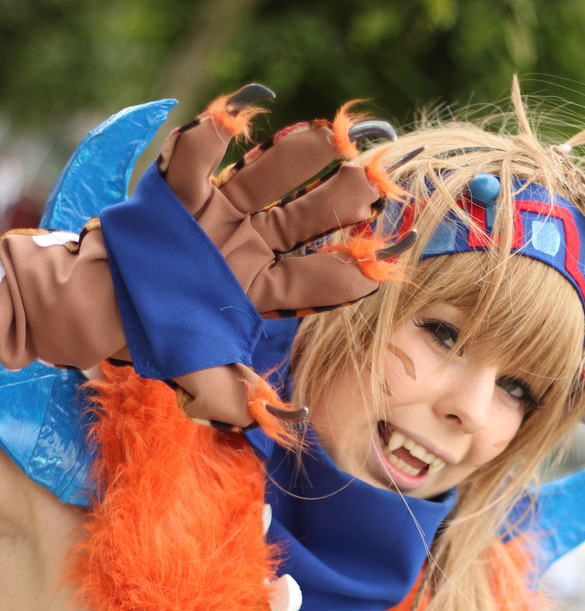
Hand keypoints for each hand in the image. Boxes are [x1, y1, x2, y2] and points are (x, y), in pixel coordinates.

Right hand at [101, 83, 412, 430]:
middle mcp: (250, 247)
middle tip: (372, 183)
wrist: (103, 311)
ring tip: (329, 137)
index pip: (315, 280)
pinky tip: (238, 114)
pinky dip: (213, 137)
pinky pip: (196, 160)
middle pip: (303, 220)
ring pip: (264, 180)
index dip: (348, 271)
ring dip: (296, 159)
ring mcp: (218, 215)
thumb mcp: (204, 380)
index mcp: (263, 289)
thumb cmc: (159, 341)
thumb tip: (286, 425)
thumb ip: (242, 401)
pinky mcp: (179, 192)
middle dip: (337, 202)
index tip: (384, 262)